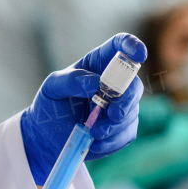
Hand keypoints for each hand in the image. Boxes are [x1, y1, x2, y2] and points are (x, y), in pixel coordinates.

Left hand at [20, 33, 145, 185]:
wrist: (48, 137)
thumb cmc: (50, 105)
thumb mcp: (52, 87)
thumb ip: (71, 80)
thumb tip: (96, 82)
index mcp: (98, 64)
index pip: (120, 46)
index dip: (132, 46)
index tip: (139, 54)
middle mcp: (114, 82)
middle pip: (134, 84)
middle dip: (127, 100)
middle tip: (113, 114)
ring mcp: (121, 105)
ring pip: (132, 111)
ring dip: (114, 125)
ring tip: (92, 132)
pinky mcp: (123, 128)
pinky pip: (127, 133)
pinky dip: (112, 140)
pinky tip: (95, 142)